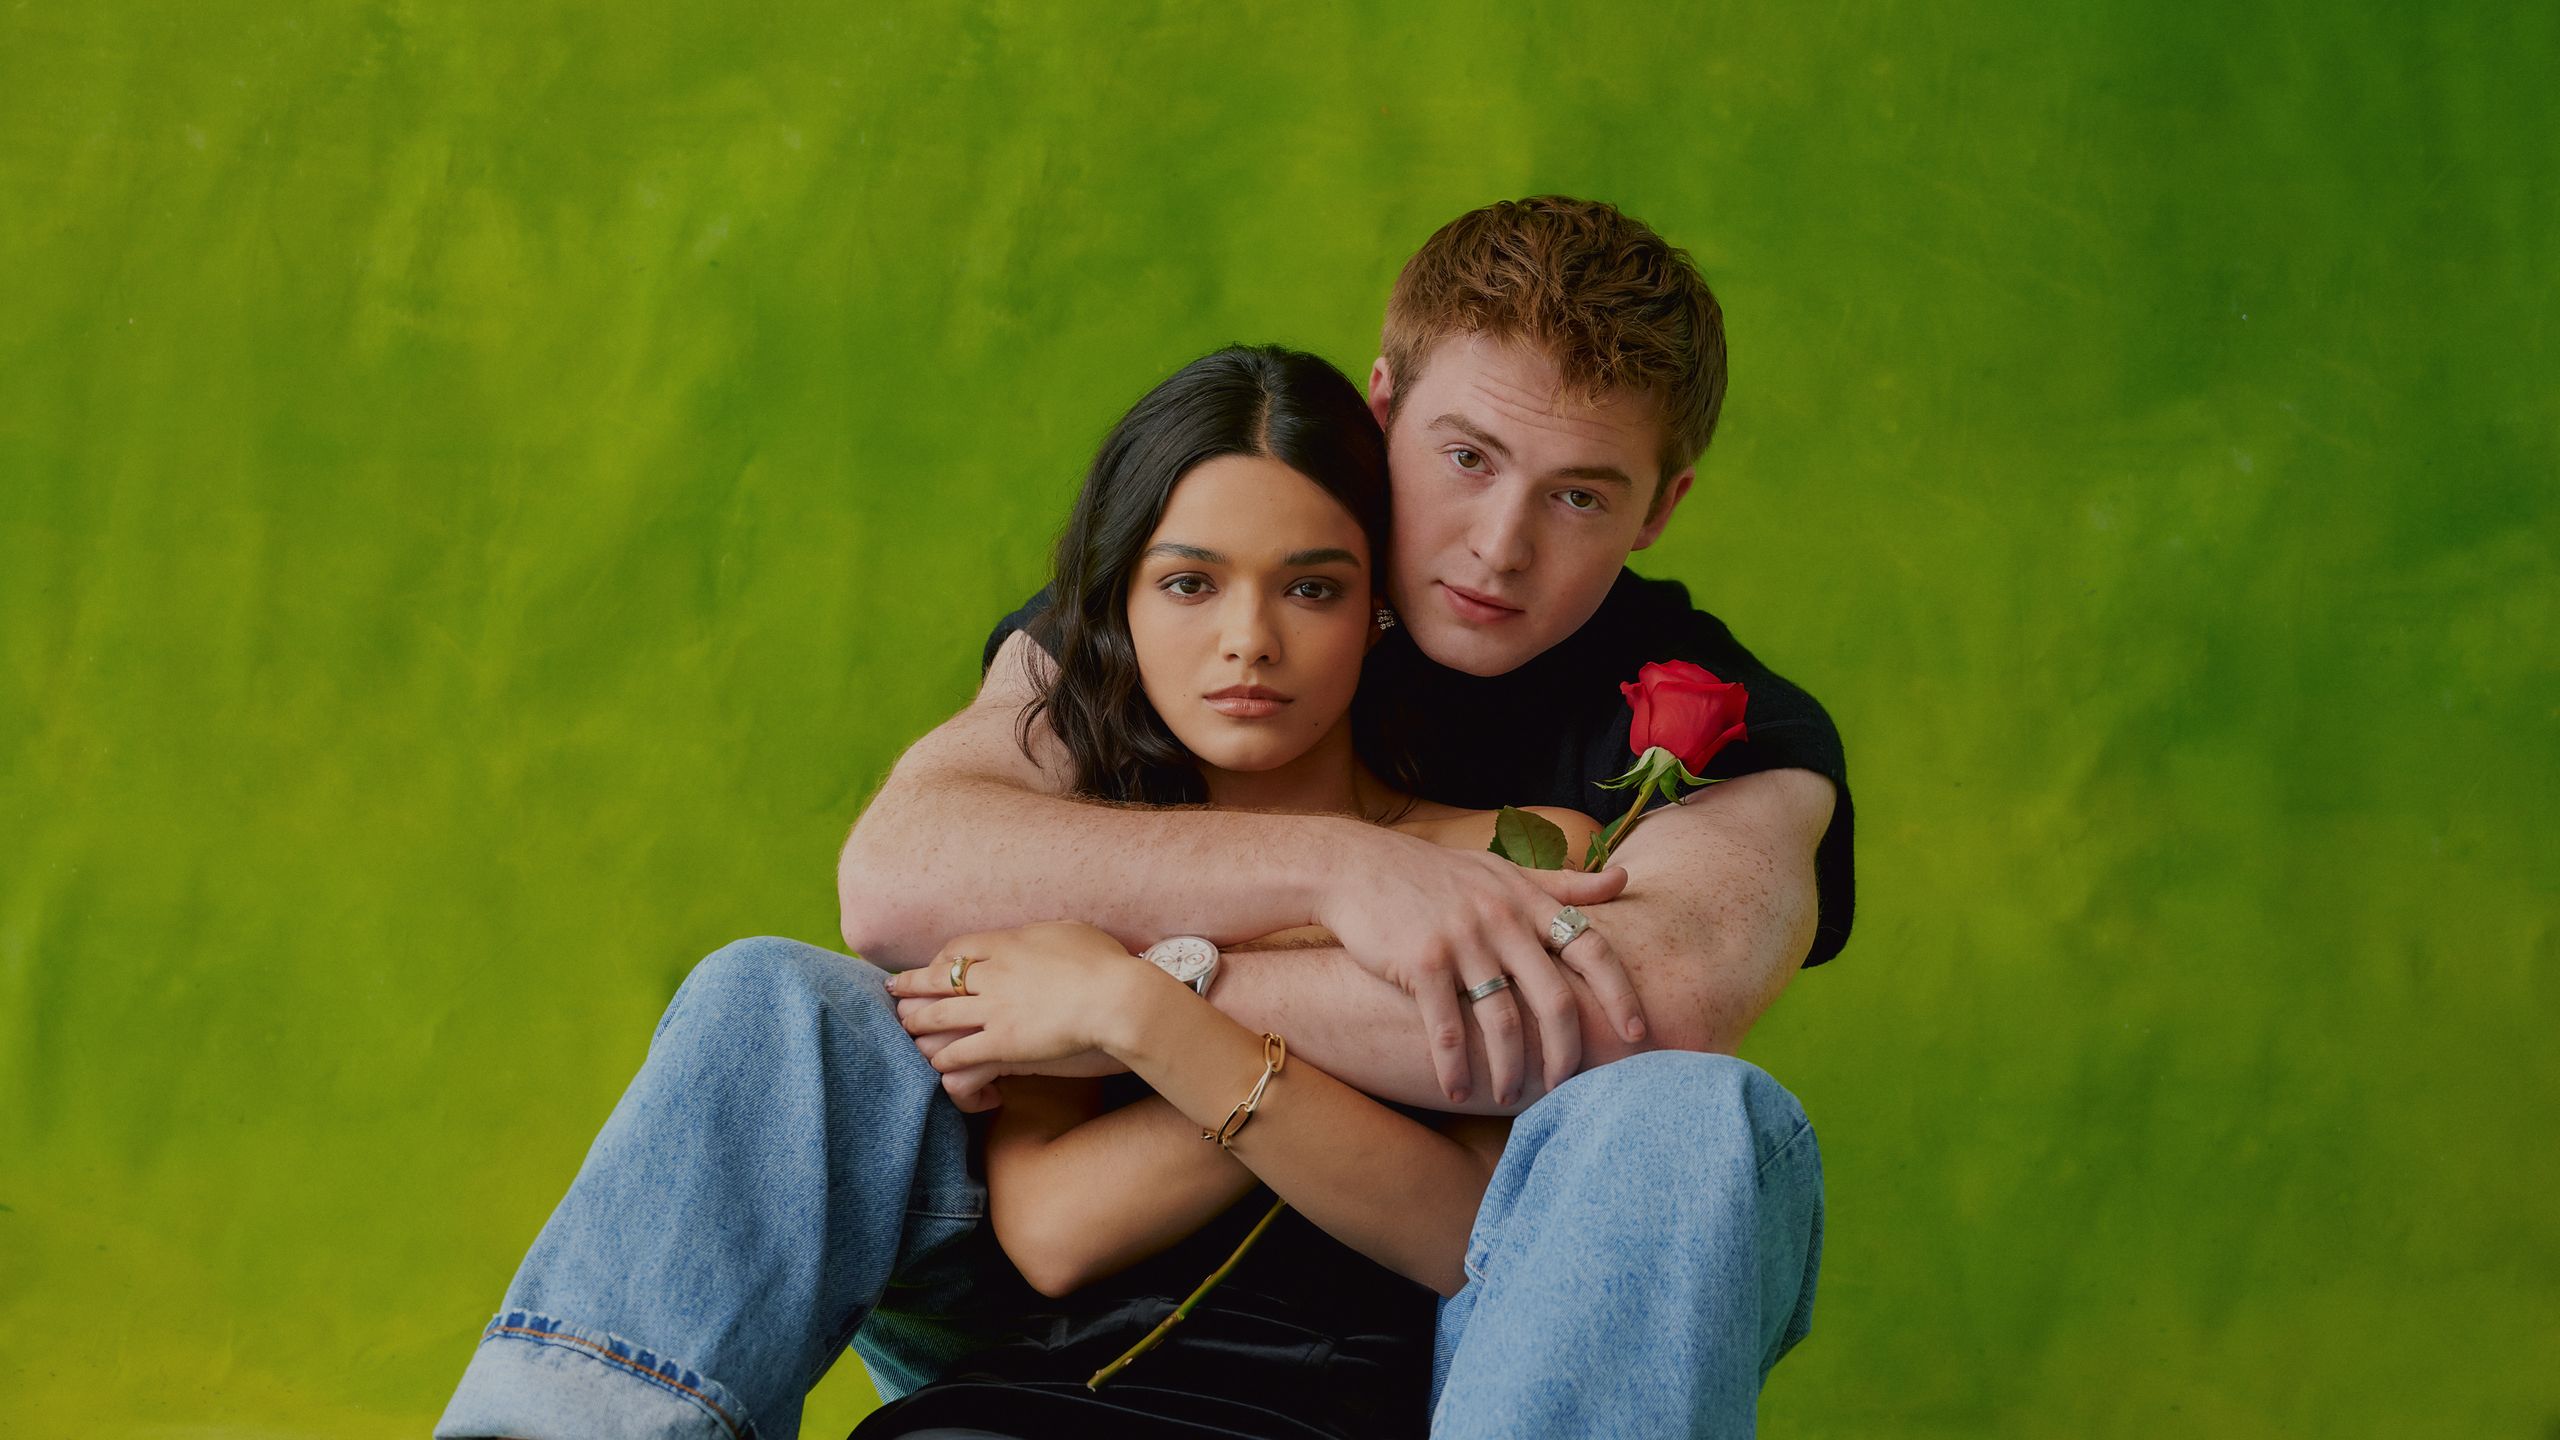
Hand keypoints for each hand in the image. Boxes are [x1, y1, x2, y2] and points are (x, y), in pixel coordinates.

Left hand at [887, 921, 1159, 1108]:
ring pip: (939, 1016)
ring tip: (905, 1027)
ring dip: (918, 1022)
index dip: (940, 958)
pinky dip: (943, 1058)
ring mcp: (994, 1009)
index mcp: (1008, 943)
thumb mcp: (1073, 931)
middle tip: (892, 990)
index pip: (959, 947)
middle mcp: (992, 974)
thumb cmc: (1106, 963)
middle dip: (910, 985)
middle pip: (937, 978)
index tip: (933, 964)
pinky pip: (960, 1052)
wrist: (1116, 998)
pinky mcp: (1003, 1043)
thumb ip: (1048, 934)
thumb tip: (1044, 936)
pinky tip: (936, 1063)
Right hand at [1311, 826, 1643, 1107]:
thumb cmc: (1435, 874)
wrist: (1358, 866)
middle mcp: (1502, 918)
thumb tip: (1622, 880)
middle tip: (1566, 1085)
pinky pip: (1448, 1029)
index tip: (1639, 1031)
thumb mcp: (1502, 868)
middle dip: (1566, 1052)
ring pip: (1503, 1022)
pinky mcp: (1422, 961)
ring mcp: (1462, 940)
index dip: (1620, 992)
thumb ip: (1562, 882)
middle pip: (1554, 998)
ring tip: (1511, 1097)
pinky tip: (1455, 1091)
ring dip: (1511, 1069)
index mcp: (1527, 900)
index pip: (1591, 947)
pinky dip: (1455, 1067)